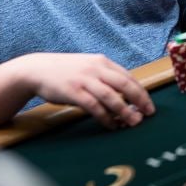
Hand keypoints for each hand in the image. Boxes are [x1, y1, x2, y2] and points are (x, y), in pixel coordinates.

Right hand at [19, 53, 154, 128]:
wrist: (36, 70)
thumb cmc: (62, 71)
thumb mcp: (85, 66)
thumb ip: (103, 75)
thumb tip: (124, 92)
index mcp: (100, 61)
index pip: (127, 76)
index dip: (141, 91)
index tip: (148, 104)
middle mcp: (94, 69)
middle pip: (124, 85)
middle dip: (139, 100)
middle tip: (148, 113)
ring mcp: (84, 80)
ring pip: (112, 97)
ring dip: (125, 111)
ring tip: (133, 122)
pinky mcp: (73, 92)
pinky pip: (95, 107)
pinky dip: (106, 117)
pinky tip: (111, 125)